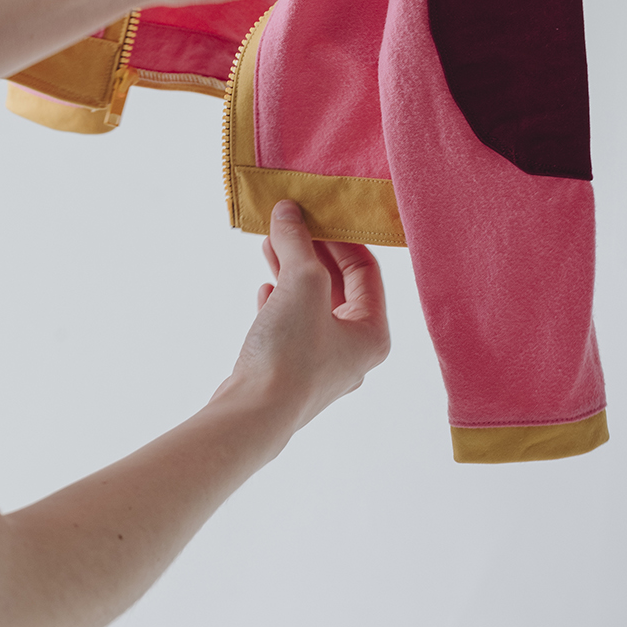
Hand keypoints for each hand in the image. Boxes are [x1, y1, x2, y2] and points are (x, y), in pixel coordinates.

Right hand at [216, 200, 389, 436]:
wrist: (253, 415)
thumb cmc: (292, 353)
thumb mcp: (301, 283)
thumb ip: (297, 243)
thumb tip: (288, 211)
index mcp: (373, 333)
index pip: (367, 271)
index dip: (341, 238)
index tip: (316, 215)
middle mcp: (354, 352)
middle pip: (339, 287)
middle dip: (312, 252)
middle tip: (290, 225)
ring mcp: (322, 366)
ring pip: (311, 306)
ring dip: (291, 272)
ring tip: (269, 246)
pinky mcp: (291, 374)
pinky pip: (292, 327)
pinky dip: (280, 302)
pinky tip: (264, 290)